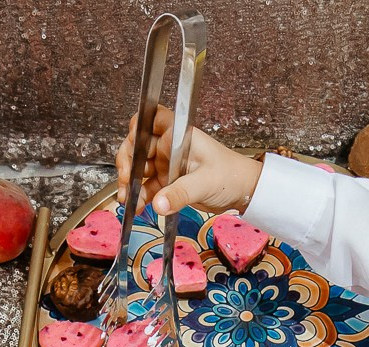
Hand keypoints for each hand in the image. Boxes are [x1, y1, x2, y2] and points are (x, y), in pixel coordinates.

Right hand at [114, 107, 264, 217]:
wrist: (243, 192)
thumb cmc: (231, 176)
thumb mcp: (205, 183)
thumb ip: (181, 193)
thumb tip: (158, 203)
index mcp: (179, 135)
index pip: (151, 118)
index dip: (137, 128)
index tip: (133, 145)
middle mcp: (169, 146)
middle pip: (138, 145)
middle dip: (127, 162)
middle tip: (126, 180)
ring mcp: (167, 163)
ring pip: (139, 168)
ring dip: (130, 182)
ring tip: (128, 199)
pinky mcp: (168, 181)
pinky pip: (148, 186)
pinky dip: (140, 196)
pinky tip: (136, 206)